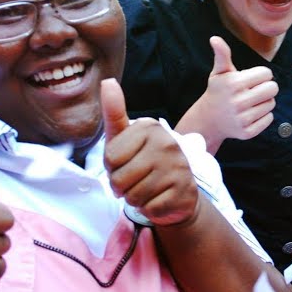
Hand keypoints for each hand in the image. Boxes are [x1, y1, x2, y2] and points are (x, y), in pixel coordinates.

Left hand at [102, 78, 201, 227]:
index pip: (111, 157)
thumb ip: (114, 112)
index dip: (112, 168)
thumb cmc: (143, 163)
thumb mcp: (124, 139)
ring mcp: (179, 167)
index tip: (126, 164)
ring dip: (135, 199)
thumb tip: (107, 81)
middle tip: (135, 181)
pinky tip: (159, 200)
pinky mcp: (184, 191)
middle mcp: (167, 143)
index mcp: (150, 127)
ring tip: (147, 190)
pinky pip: (149, 209)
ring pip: (134, 196)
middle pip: (120, 178)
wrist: (177, 193)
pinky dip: (150, 210)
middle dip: (121, 187)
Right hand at [197, 36, 278, 142]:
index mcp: (234, 83)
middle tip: (254, 90)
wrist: (208, 120)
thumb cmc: (218, 92)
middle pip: (273, 88)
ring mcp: (242, 119)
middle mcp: (238, 102)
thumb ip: (222, 54)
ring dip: (264, 101)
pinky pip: (269, 119)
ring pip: (272, 104)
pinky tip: (251, 113)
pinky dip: (263, 116)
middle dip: (266, 87)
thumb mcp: (219, 72)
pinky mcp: (247, 132)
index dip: (261, 74)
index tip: (251, 79)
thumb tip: (215, 38)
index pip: (267, 73)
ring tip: (250, 102)